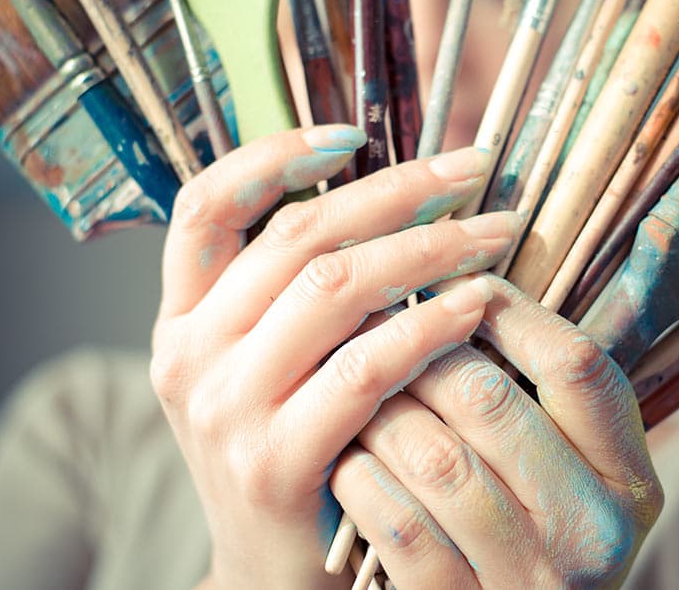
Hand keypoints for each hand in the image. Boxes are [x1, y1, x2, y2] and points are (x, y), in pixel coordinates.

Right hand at [149, 124, 521, 587]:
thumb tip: (387, 197)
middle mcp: (188, 354)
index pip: (205, 206)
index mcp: (183, 318)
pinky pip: (364, 370)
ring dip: (426, 250)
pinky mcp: (273, 463)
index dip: (274, 155)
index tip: (354, 133)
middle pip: (293, 237)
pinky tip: (476, 307)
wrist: (270, 577)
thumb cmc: (294, 454)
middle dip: (394, 192)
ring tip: (495, 232)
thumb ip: (298, 293)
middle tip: (474, 170)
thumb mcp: (267, 367)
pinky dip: (427, 328)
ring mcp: (224, 410)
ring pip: (332, 290)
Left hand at [331, 275, 663, 587]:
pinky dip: (360, 477)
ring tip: (356, 390)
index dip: (509, 311)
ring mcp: (525, 578)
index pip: (576, 364)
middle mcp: (591, 532)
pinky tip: (348, 457)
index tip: (459, 286)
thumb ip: (544, 400)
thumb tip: (469, 279)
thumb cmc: (529, 532)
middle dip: (421, 354)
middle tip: (381, 331)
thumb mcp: (571, 473)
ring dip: (380, 412)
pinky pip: (396, 522)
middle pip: (491, 401)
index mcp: (628, 481)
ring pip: (435, 457)